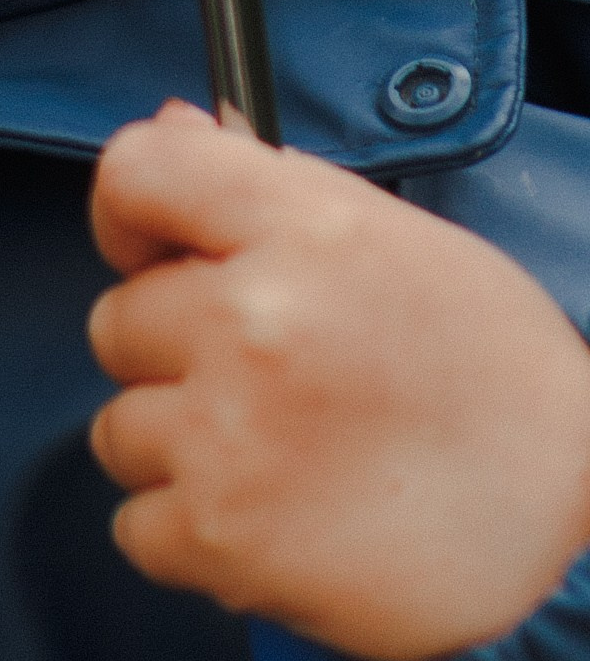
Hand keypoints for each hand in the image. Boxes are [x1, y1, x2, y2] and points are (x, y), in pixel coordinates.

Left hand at [87, 100, 589, 660]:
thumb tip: (177, 122)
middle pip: (117, 321)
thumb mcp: (408, 249)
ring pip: (118, 429)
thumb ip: (277, 189)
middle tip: (277, 389)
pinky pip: (135, 524)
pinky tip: (279, 523)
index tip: (150, 252)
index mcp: (306, 232)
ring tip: (289, 461)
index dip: (128, 216)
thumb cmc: (500, 391)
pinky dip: (193, 537)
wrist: (576, 538)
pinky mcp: (218, 534)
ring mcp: (227, 432)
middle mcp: (254, 321)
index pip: (138, 172)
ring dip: (182, 451)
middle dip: (177, 357)